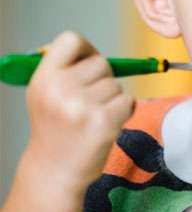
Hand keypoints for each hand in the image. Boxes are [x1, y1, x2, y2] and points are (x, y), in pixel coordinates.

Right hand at [23, 31, 134, 197]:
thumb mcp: (45, 95)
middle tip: (90, 101)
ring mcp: (82, 106)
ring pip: (116, 85)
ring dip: (113, 99)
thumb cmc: (55, 131)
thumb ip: (63, 72)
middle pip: (101, 63)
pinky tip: (107, 124)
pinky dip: (124, 111)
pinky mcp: (103, 122)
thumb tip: (90, 52)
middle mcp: (60, 89)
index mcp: (43, 78)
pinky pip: (128, 101)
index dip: (86, 49)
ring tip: (93, 118)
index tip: (87, 64)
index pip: (70, 40)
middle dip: (103, 79)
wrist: (54, 171)